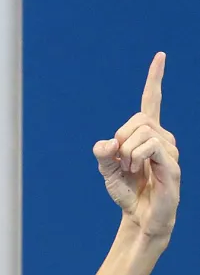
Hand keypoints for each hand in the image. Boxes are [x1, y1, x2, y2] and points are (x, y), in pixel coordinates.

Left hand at [93, 52, 179, 238]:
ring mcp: (170, 150)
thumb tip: (107, 142)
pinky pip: (151, 146)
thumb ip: (103, 155)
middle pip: (139, 119)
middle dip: (122, 138)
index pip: (152, 102)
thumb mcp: (107, 172)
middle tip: (121, 161)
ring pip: (144, 132)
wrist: (139, 217)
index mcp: (147, 135)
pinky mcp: (171, 165)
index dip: (155, 80)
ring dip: (128, 152)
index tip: (160, 56)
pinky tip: (137, 169)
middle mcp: (163, 137)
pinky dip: (137, 156)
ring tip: (131, 170)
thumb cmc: (128, 193)